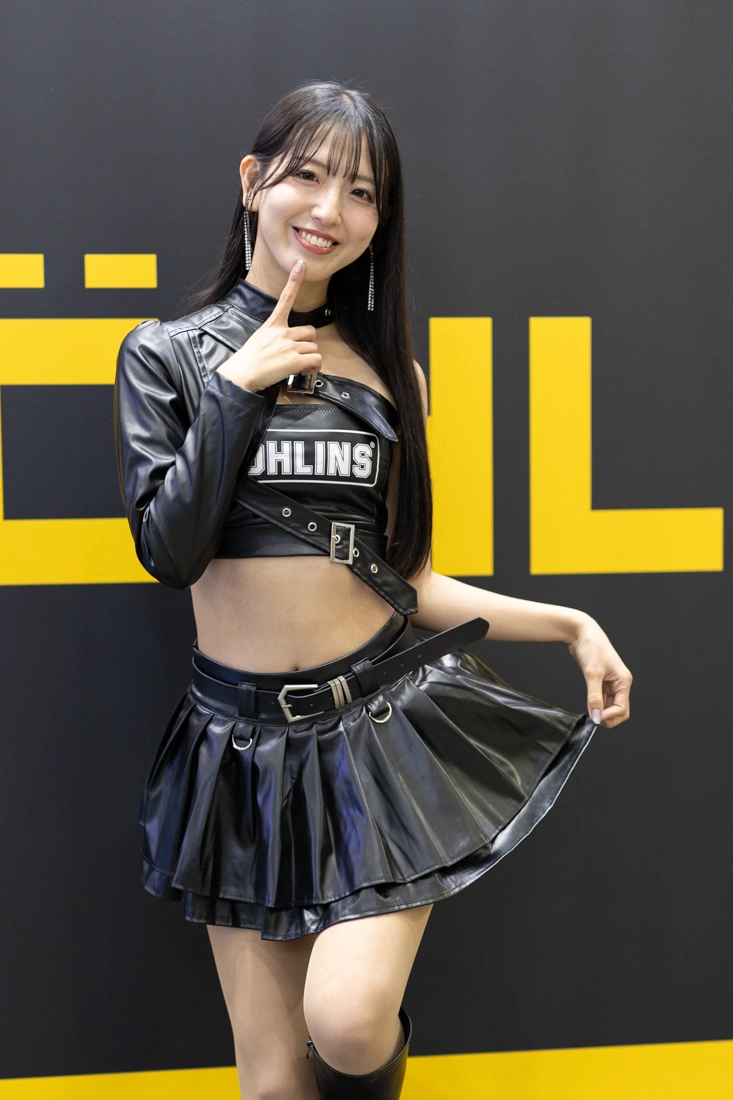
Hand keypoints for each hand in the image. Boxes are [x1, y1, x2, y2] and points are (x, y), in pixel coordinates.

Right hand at [216, 260, 321, 390]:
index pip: (285, 298)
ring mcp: (289, 345)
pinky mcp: (294, 360)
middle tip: (299, 355)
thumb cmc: (247, 360)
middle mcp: (283, 332)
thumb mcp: (259, 339)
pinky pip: (316, 359)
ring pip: (314, 347)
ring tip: (299, 367)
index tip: (300, 266)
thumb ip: (274, 337)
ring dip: (310, 358)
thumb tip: (283, 346)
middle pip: (310, 332)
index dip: (294, 281)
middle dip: (308, 344)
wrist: (241, 373)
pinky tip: (304, 371)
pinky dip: (314, 367)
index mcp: (272, 325)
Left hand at [568, 617, 632, 727]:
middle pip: (619, 710)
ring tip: (589, 712)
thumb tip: (596, 717)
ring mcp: (611, 683)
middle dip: (608, 718)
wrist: (581, 633)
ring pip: (610, 705)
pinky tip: (589, 706)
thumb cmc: (591, 647)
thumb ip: (594, 698)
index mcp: (624, 681)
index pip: (622, 709)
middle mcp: (620, 683)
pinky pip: (602, 698)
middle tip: (594, 719)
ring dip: (601, 711)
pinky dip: (597, 704)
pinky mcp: (601, 681)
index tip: (595, 718)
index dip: (609, 716)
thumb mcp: (592, 674)